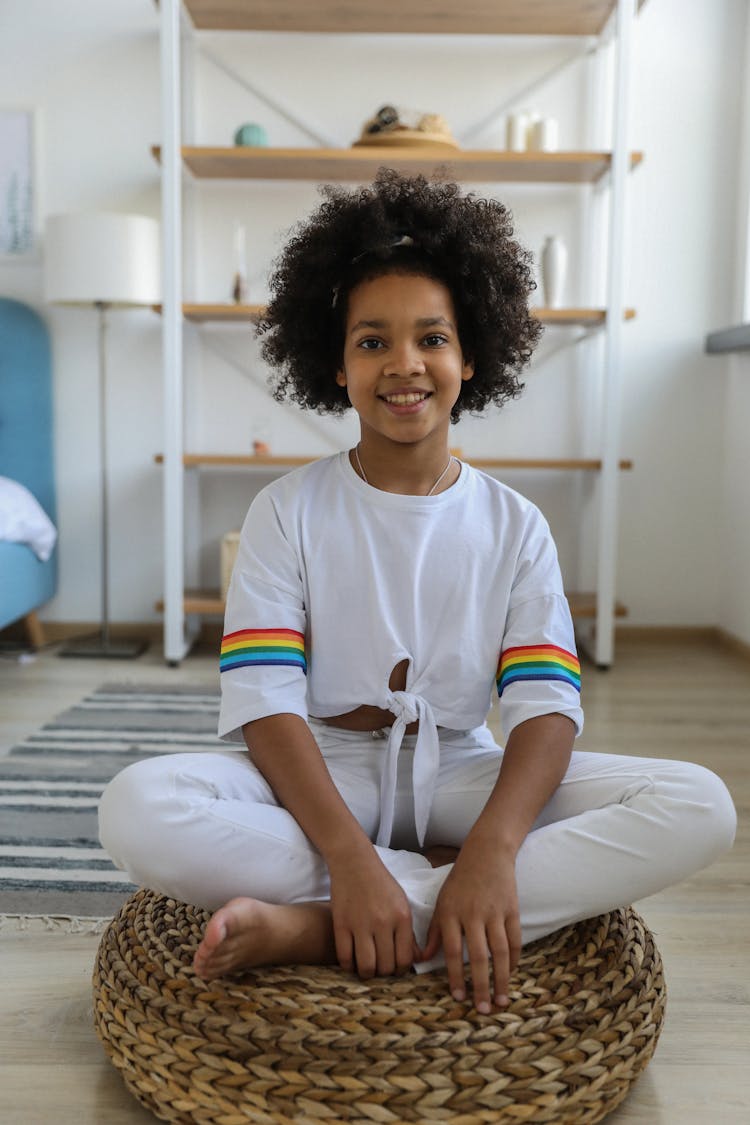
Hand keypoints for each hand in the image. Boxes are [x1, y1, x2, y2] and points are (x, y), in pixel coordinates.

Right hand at [328, 846, 418, 978]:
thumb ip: (408, 933)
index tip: (395, 970)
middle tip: (380, 969)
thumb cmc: (381, 883)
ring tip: (366, 969)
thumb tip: (416, 960)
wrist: (354, 862)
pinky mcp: (341, 924)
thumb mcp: (401, 904)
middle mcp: (383, 922)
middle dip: (384, 974)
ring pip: (366, 966)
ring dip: (367, 974)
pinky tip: (351, 962)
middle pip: (386, 966)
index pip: (405, 959)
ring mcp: (361, 924)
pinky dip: (348, 966)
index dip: (401, 971)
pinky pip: (345, 957)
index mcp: (402, 917)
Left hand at [421, 839, 520, 1012]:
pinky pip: (515, 940)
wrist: (487, 853)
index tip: (458, 997)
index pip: (451, 951)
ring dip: (502, 979)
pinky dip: (515, 960)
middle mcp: (473, 914)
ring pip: (500, 952)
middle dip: (481, 986)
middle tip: (483, 1010)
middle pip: (478, 957)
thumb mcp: (441, 901)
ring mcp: (495, 912)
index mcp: (451, 913)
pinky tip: (512, 974)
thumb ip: (435, 931)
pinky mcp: (512, 910)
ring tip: (502, 1001)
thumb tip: (424, 959)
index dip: (455, 976)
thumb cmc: (460, 880)